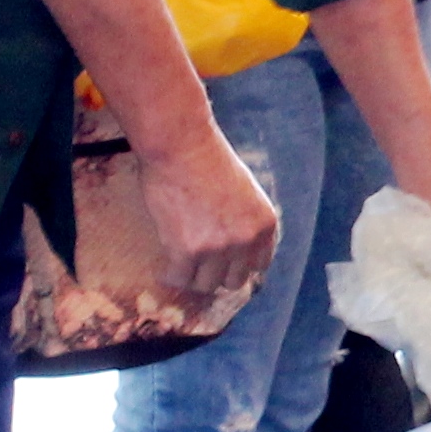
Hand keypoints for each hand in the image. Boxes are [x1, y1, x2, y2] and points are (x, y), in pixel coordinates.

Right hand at [137, 127, 280, 309]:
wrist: (182, 146)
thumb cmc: (208, 158)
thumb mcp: (245, 190)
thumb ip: (245, 219)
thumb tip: (235, 245)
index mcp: (265, 224)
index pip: (259, 265)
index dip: (239, 266)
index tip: (225, 266)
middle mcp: (246, 240)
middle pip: (234, 281)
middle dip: (217, 275)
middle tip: (199, 267)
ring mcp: (218, 248)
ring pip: (206, 285)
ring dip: (193, 277)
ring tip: (180, 266)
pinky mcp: (187, 251)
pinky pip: (179, 279)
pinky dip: (170, 277)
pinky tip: (164, 269)